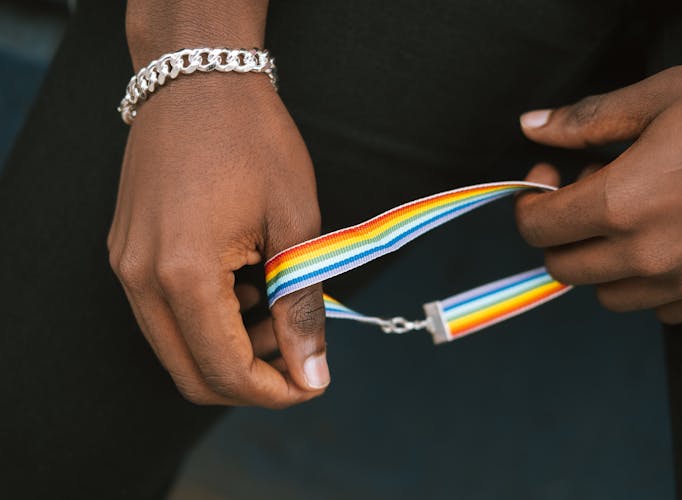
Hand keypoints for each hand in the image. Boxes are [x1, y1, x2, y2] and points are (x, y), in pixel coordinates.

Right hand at [108, 73, 329, 407]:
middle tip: (298, 354)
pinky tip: (246, 287)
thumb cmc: (254, 140)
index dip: (274, 392)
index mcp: (183, 273)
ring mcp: (127, 264)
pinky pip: (164, 313)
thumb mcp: (294, 225)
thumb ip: (300, 307)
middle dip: (251, 381)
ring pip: (176, 346)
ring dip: (230, 350)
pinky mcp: (128, 251)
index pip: (225, 370)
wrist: (200, 79)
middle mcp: (141, 278)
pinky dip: (208, 321)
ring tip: (277, 310)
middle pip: (191, 373)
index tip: (312, 384)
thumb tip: (312, 374)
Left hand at [515, 59, 681, 323]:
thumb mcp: (666, 95)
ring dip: (602, 261)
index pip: (538, 227)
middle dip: (560, 234)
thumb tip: (531, 126)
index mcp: (623, 202)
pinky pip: (661, 309)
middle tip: (587, 194)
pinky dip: (649, 284)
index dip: (531, 203)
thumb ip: (588, 119)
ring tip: (631, 218)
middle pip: (565, 268)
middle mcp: (649, 254)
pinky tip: (668, 242)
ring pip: (608, 295)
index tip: (547, 177)